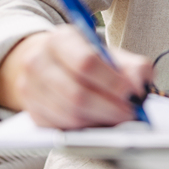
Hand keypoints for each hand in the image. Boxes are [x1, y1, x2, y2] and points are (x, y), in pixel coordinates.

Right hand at [0, 25, 152, 129]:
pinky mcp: (31, 112)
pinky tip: (99, 123)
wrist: (49, 64)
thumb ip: (134, 67)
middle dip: (109, 108)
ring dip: (99, 121)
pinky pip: (61, 128)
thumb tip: (139, 89)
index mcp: (61, 39)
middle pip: (77, 94)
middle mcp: (38, 61)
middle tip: (131, 114)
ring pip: (69, 115)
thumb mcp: (110, 54)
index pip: (86, 62)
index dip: (112, 82)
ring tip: (118, 118)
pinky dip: (85, 130)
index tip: (132, 94)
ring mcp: (29, 88)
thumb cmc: (85, 59)